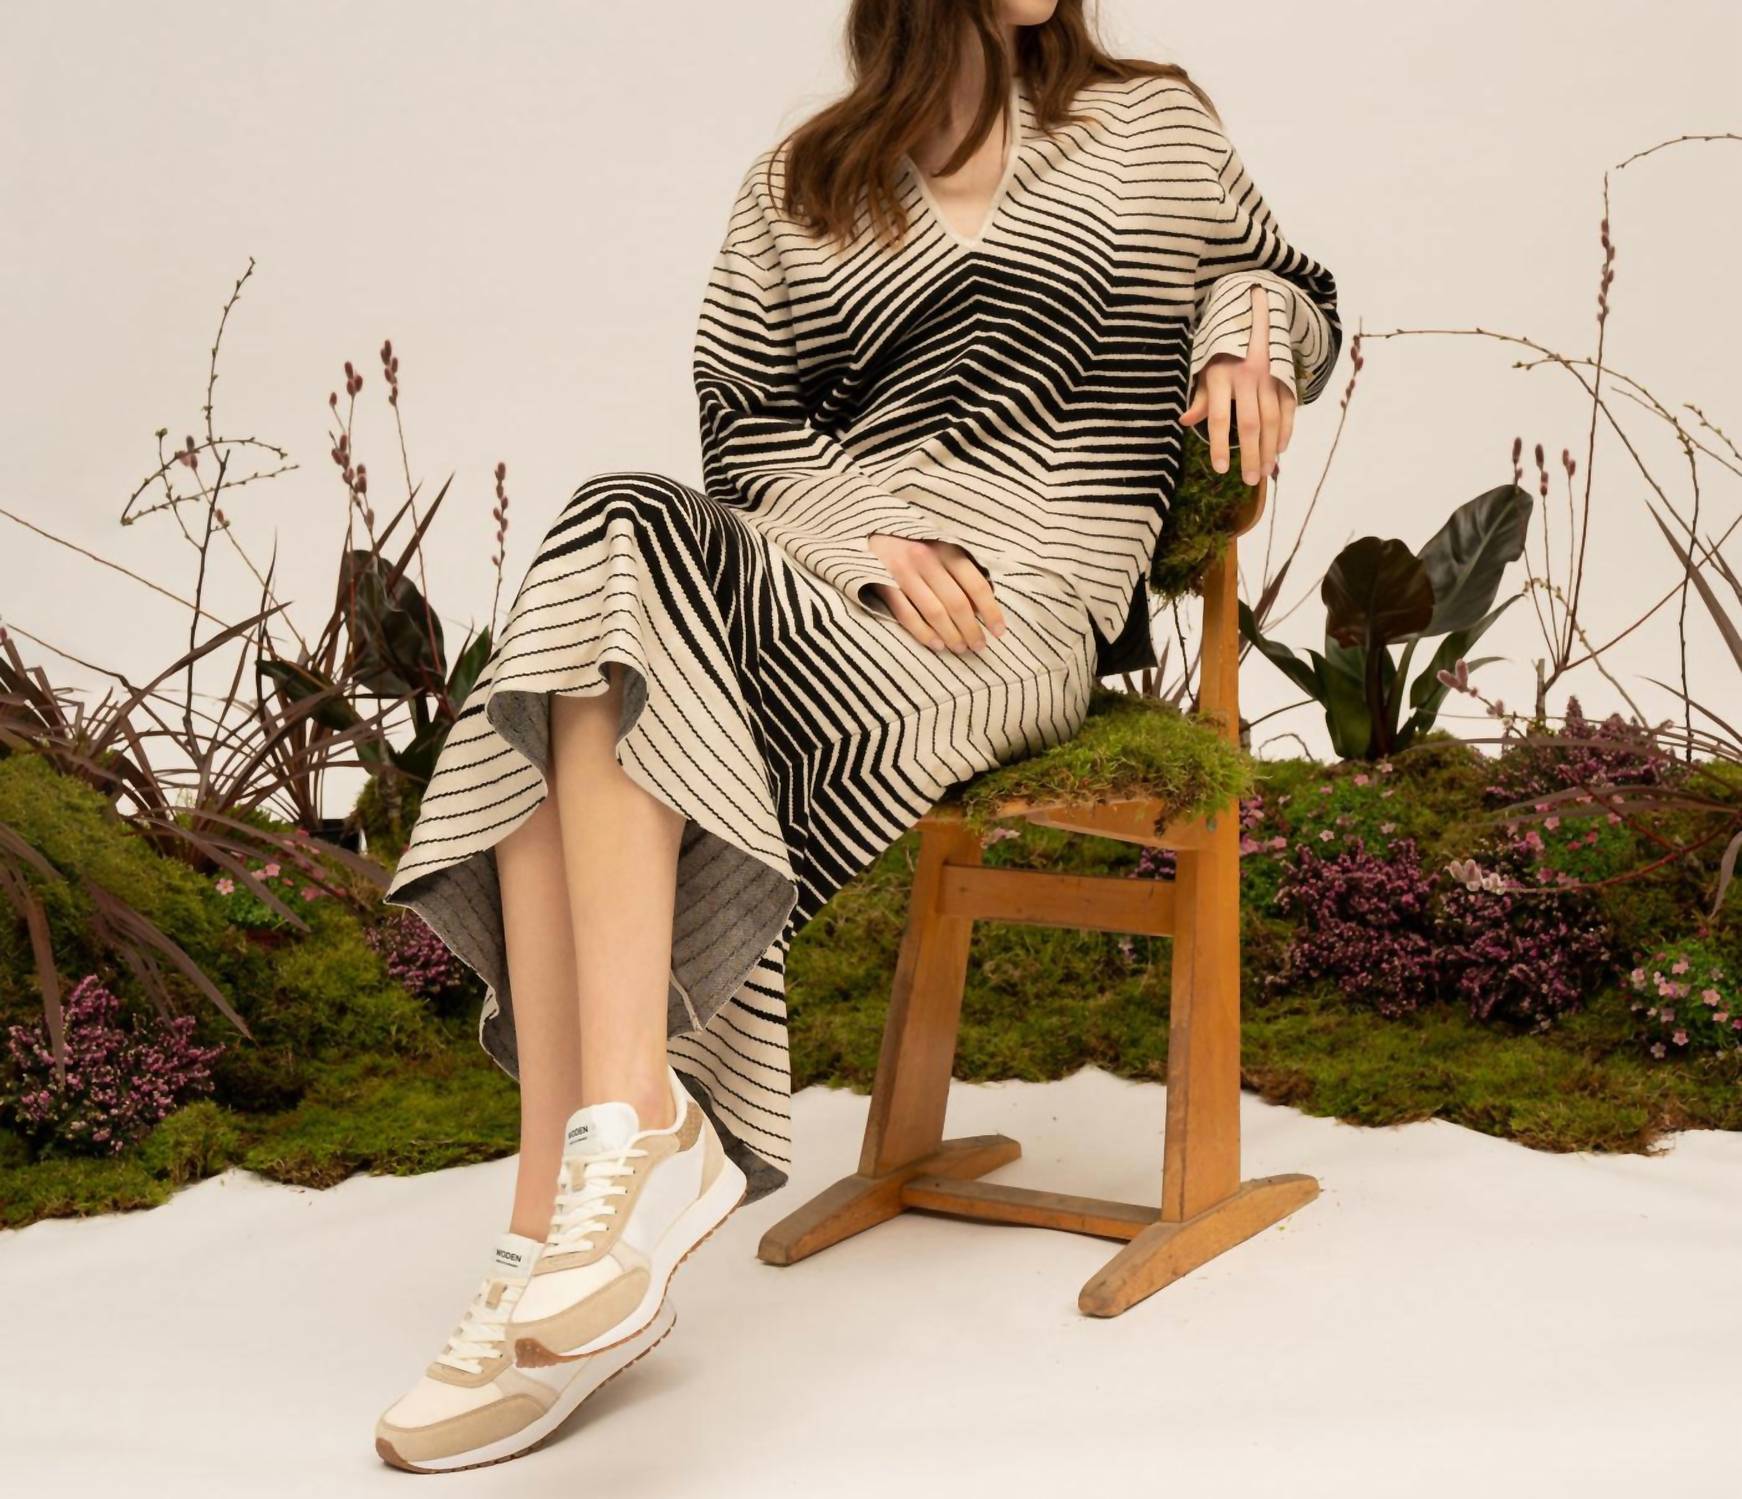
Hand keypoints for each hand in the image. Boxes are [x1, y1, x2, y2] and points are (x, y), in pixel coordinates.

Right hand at [864, 534, 1006, 652]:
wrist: (869, 529)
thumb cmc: (913, 541)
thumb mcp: (941, 545)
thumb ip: (960, 570)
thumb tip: (982, 605)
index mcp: (947, 548)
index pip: (976, 585)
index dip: (991, 611)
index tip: (999, 632)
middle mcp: (927, 559)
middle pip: (957, 603)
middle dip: (971, 629)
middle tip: (979, 647)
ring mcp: (903, 572)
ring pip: (934, 612)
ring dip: (951, 635)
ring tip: (960, 649)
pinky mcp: (882, 582)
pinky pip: (907, 615)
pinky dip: (923, 633)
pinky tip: (936, 645)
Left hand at [1181, 284, 1295, 484]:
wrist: (1248, 319)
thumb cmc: (1220, 355)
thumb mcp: (1204, 373)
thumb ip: (1200, 399)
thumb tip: (1185, 421)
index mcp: (1220, 376)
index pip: (1217, 417)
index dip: (1219, 445)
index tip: (1221, 469)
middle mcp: (1246, 377)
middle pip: (1250, 423)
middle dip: (1251, 454)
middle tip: (1250, 480)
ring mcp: (1269, 377)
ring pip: (1271, 418)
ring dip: (1270, 448)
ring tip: (1266, 470)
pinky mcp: (1284, 377)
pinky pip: (1288, 408)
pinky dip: (1285, 430)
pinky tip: (1280, 449)